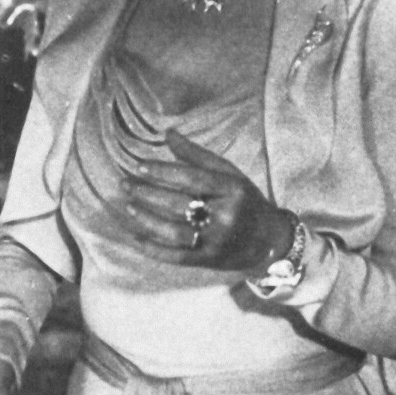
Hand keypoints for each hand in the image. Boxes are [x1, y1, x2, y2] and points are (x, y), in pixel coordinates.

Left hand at [119, 129, 293, 271]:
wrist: (270, 240)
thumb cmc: (245, 200)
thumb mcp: (229, 173)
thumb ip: (197, 155)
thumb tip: (168, 133)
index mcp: (232, 190)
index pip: (192, 179)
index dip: (164, 172)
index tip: (140, 166)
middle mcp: (226, 216)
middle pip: (180, 204)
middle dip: (149, 194)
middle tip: (125, 184)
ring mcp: (217, 242)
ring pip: (175, 231)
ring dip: (147, 219)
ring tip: (128, 205)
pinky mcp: (208, 261)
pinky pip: (175, 256)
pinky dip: (152, 248)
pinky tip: (134, 237)